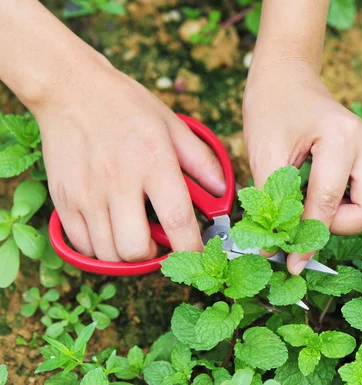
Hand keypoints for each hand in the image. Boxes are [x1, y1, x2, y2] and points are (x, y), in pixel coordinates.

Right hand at [35, 59, 224, 261]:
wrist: (70, 88)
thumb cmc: (126, 106)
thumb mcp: (173, 125)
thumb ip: (201, 161)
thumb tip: (224, 191)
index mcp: (153, 163)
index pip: (177, 220)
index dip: (191, 247)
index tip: (200, 255)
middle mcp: (118, 182)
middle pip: (136, 248)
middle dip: (154, 256)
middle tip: (160, 243)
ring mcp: (86, 194)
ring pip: (108, 254)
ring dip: (128, 255)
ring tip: (136, 235)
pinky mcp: (63, 199)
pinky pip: (82, 246)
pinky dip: (100, 249)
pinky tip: (111, 231)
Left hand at [243, 60, 361, 274]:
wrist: (288, 79)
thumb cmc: (272, 108)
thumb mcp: (264, 154)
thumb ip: (271, 203)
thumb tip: (272, 250)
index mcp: (342, 138)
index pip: (328, 204)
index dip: (307, 238)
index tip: (288, 262)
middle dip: (337, 228)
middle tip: (304, 223)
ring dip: (341, 219)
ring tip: (307, 205)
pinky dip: (345, 207)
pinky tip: (319, 195)